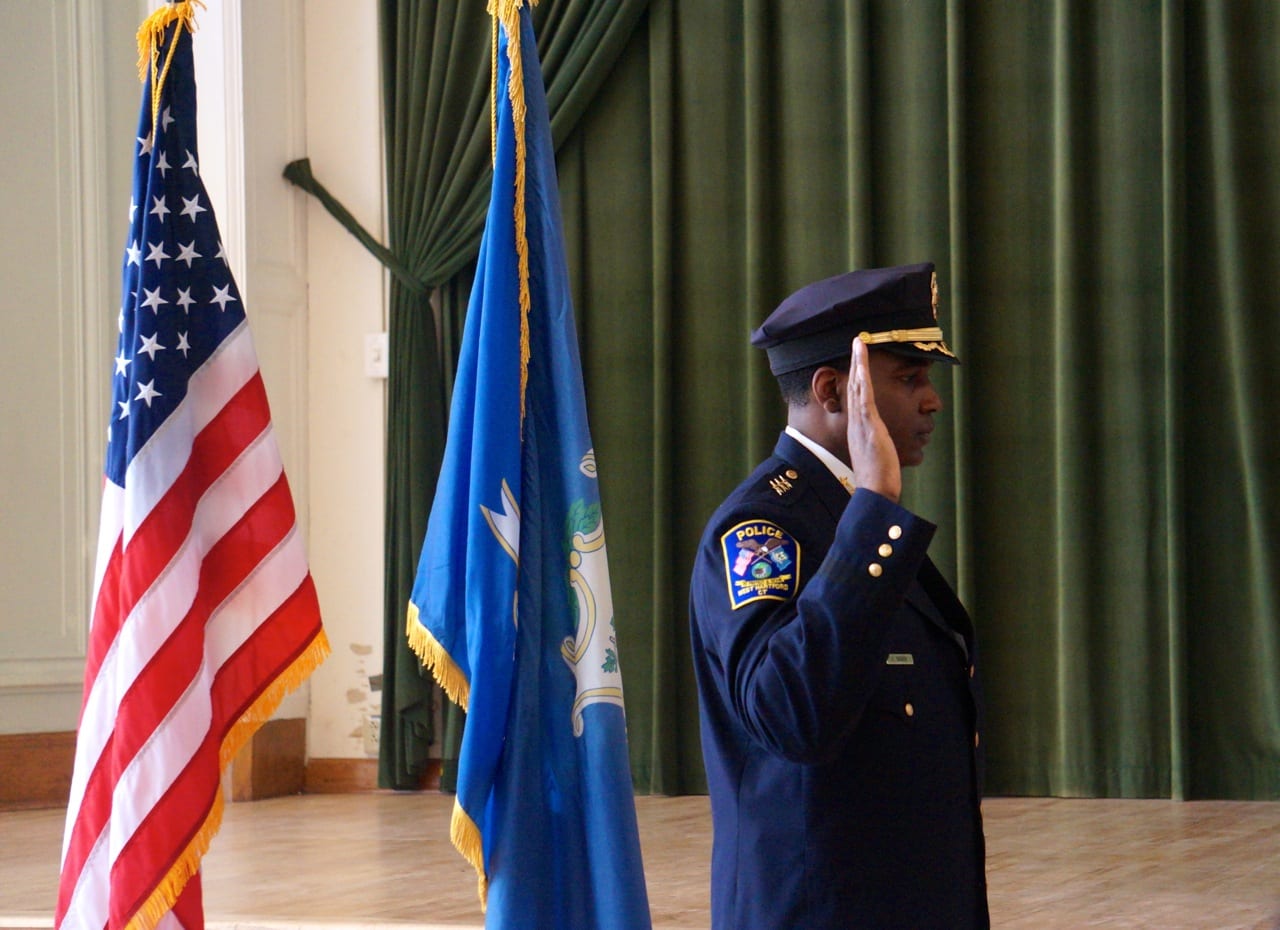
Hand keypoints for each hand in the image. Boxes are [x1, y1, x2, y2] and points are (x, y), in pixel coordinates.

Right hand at [846, 338, 901, 501]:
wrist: (875, 493)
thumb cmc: (879, 482)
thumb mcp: (879, 459)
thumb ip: (880, 450)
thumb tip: (887, 450)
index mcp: (859, 429)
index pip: (857, 397)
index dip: (857, 377)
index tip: (859, 361)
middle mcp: (857, 423)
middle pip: (854, 386)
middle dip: (855, 363)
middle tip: (857, 341)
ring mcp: (861, 423)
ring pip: (857, 387)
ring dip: (857, 364)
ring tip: (858, 343)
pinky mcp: (868, 426)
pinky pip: (863, 397)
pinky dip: (861, 379)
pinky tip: (862, 365)